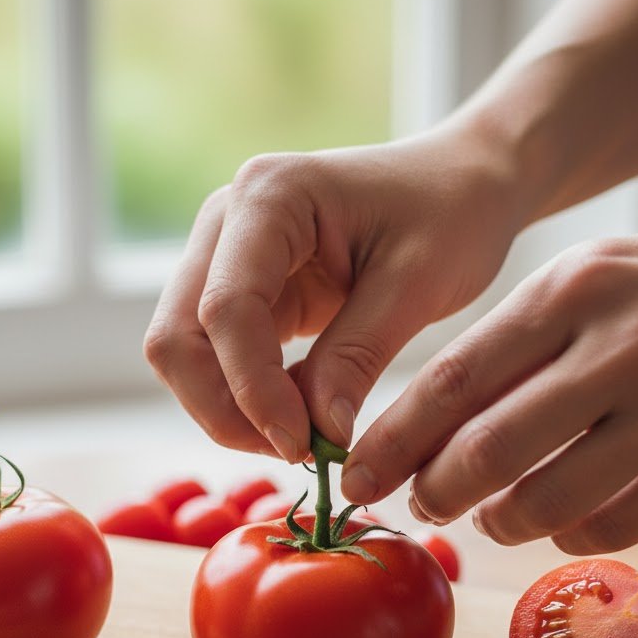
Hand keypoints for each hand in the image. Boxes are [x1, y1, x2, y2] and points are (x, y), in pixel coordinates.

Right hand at [144, 126, 521, 461]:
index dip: (254, 389)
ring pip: (184, 355)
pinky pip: (215, 358)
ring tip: (302, 440)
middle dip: (225, 409)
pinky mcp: (242, 289)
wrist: (459, 186)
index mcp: (269, 197)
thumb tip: (318, 434)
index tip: (303, 446)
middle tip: (296, 452)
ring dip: (229, 411)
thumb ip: (358, 356)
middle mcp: (228, 221)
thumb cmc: (451, 215)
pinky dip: (245, 399)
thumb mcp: (418, 284)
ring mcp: (226, 255)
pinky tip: (299, 418)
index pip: (226, 308)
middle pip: (178, 337)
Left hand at [342, 208, 637, 551]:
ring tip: (490, 515)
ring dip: (498, 521)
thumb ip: (517, 348)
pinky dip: (566, 536)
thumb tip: (432, 430)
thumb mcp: (596, 281)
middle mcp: (623, 347)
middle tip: (418, 504)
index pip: (454, 378)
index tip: (355, 475)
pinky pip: (613, 527)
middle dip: (432, 491)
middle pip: (488, 450)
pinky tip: (558, 522)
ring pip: (547, 501)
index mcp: (575, 288)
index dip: (392, 440)